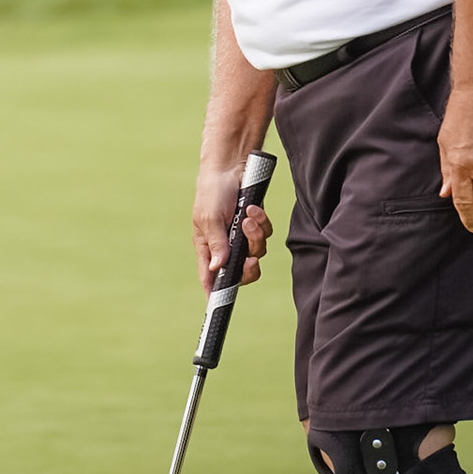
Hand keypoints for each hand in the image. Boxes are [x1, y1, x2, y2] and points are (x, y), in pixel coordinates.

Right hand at [191, 164, 272, 294]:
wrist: (230, 167)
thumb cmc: (212, 192)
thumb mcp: (210, 219)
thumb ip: (216, 245)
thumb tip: (218, 269)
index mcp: (207, 247)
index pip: (210, 277)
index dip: (215, 293)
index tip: (218, 307)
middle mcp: (225, 245)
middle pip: (241, 271)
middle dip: (249, 266)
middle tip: (251, 259)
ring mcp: (241, 236)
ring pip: (257, 252)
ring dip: (255, 236)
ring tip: (248, 217)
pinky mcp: (255, 225)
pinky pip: (265, 235)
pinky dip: (262, 224)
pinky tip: (253, 209)